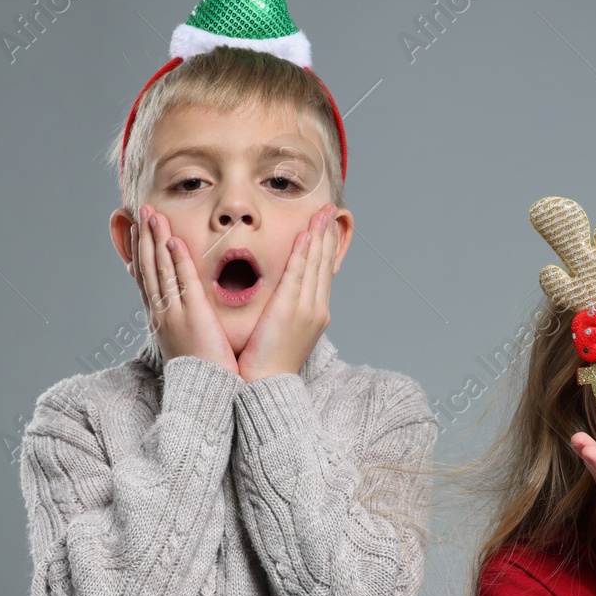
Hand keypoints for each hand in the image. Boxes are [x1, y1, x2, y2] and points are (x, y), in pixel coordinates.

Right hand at [131, 204, 236, 372]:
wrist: (204, 395)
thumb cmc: (202, 372)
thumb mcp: (184, 342)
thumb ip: (182, 321)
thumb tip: (183, 309)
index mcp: (160, 318)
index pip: (145, 278)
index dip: (139, 252)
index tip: (136, 229)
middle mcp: (161, 313)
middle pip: (147, 267)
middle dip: (143, 237)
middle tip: (141, 211)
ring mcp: (174, 314)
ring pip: (160, 269)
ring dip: (156, 240)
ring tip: (153, 215)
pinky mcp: (193, 316)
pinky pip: (183, 282)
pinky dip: (176, 260)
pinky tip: (173, 240)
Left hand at [236, 203, 338, 382]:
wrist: (266, 385)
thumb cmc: (269, 362)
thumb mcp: (285, 332)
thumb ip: (287, 310)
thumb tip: (283, 296)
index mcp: (316, 313)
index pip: (324, 272)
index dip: (327, 246)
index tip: (327, 226)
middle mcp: (316, 308)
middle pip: (324, 264)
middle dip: (327, 234)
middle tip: (330, 209)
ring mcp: (306, 309)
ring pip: (314, 265)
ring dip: (318, 236)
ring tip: (320, 213)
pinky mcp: (289, 310)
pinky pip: (297, 276)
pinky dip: (302, 255)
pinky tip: (305, 236)